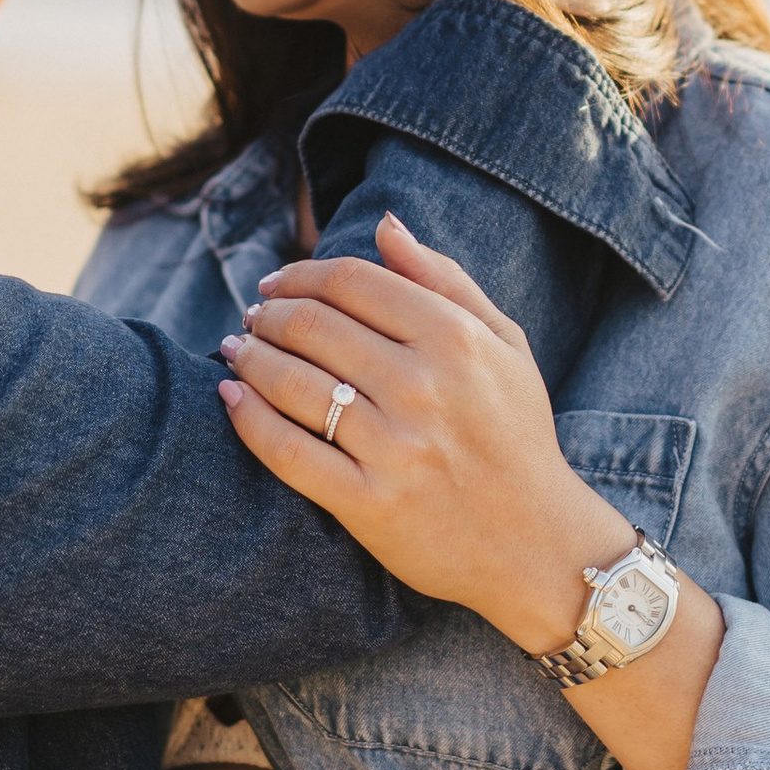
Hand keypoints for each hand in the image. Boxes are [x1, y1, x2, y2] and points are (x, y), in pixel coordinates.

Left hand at [219, 217, 724, 769]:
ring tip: (236, 351)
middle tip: (252, 317)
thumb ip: (444, 280)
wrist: (538, 545)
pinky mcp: (367, 504)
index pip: (351, 281)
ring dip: (248, 357)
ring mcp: (393, 448)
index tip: (277, 283)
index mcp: (455, 340)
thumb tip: (384, 224)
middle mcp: (422, 388)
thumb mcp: (504, 345)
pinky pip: (286, 450)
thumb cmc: (516, 436)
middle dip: (268, 313)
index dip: (301, 274)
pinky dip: (246, 417)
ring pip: (291, 382)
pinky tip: (231, 398)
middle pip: (312, 325)